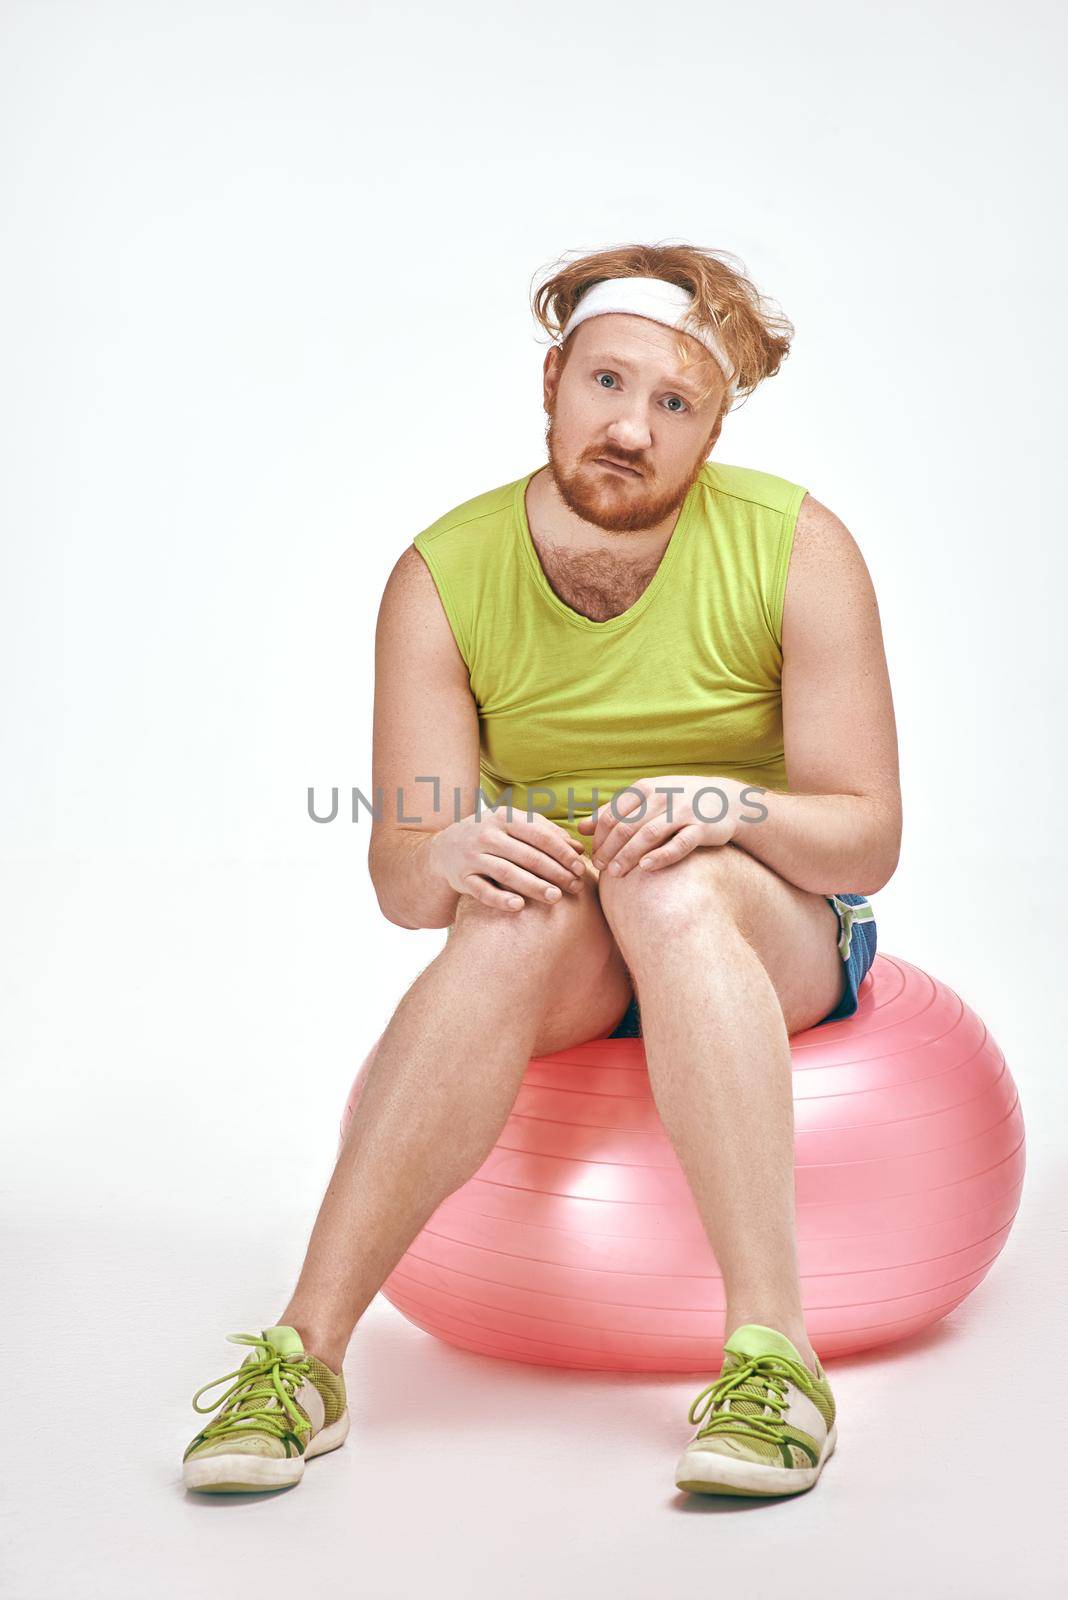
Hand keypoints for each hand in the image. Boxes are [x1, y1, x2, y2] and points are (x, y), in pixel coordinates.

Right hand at [428, 811, 588, 910]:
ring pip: (507, 873)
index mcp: (504, 817)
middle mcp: (487, 835)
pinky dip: (500, 899)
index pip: (540, 835)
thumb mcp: (515, 825)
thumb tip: (579, 848)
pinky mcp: (462, 878)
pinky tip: (519, 906)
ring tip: (556, 897)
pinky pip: (482, 891)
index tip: (580, 867)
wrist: (445, 848)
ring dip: (533, 886)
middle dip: (555, 872)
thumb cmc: (492, 835)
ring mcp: (472, 857)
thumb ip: (547, 833)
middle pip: (527, 856)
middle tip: (575, 886)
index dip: (562, 852)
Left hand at [577, 776, 756, 875]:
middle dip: (610, 850)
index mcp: (644, 789)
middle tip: (600, 869)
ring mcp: (683, 812)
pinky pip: (679, 844)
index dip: (599, 838)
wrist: (726, 800)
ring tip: (616, 873)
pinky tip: (645, 868)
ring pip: (648, 835)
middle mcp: (662, 797)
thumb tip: (582, 827)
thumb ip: (615, 812)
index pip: (612, 814)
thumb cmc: (677, 802)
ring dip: (629, 855)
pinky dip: (661, 856)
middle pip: (626, 826)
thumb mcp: (646, 800)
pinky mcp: (702, 828)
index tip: (594, 857)